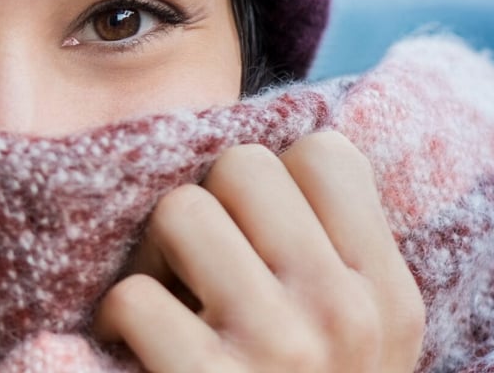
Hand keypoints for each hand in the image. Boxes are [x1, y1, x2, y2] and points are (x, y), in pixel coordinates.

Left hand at [94, 130, 425, 371]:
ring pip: (179, 211)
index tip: (256, 232)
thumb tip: (259, 165)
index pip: (325, 153)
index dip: (272, 181)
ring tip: (169, 303)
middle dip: (206, 207)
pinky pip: (134, 294)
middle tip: (197, 264)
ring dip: (155, 257)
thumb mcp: (357, 340)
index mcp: (384, 293)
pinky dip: (120, 320)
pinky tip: (140, 349)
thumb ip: (329, 258)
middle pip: (242, 166)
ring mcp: (277, 346)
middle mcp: (342, 311)